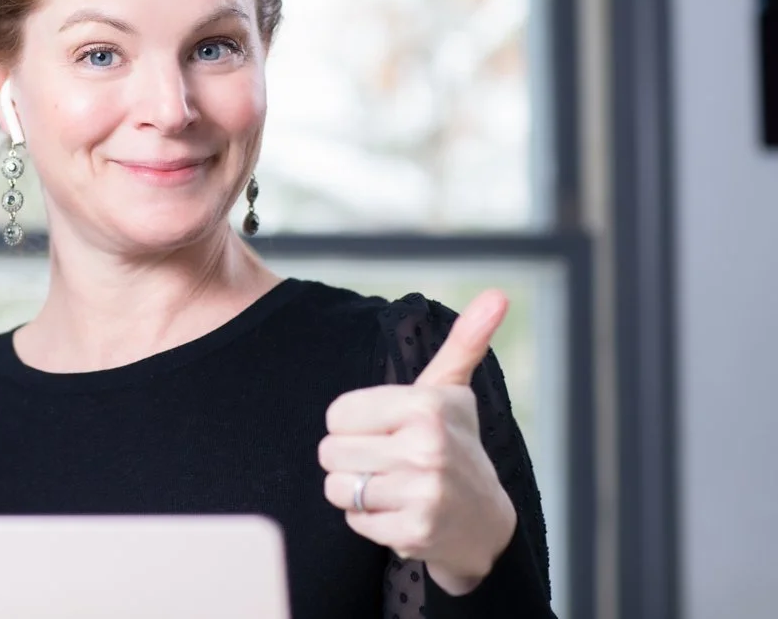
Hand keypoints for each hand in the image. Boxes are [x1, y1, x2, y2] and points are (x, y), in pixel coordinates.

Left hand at [319, 290, 517, 594]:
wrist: (485, 521)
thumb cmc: (455, 443)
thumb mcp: (451, 390)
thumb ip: (463, 341)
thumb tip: (498, 294)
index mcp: (425, 406)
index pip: (336, 414)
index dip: (351, 424)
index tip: (382, 429)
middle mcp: (426, 447)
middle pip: (330, 451)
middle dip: (350, 458)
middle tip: (386, 460)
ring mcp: (422, 493)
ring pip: (337, 488)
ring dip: (355, 490)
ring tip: (390, 484)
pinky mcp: (413, 533)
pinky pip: (353, 521)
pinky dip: (368, 520)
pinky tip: (397, 510)